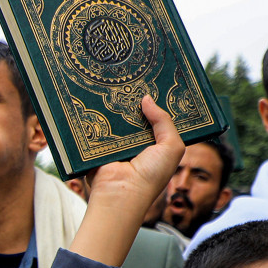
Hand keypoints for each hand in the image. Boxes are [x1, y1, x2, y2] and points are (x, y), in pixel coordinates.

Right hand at [70, 95, 183, 266]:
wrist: (120, 193)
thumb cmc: (151, 176)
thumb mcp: (172, 147)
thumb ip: (165, 121)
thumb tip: (146, 99)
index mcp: (154, 144)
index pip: (155, 118)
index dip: (156, 101)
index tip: (153, 80)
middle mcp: (134, 142)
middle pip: (133, 114)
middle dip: (133, 98)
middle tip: (131, 75)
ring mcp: (114, 143)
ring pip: (114, 117)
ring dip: (113, 104)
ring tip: (113, 81)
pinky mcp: (96, 144)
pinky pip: (96, 124)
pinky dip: (96, 114)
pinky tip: (96, 97)